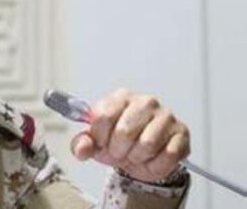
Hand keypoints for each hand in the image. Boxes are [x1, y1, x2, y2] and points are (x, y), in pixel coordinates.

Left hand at [71, 88, 189, 182]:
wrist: (141, 156)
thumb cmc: (117, 142)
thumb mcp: (95, 142)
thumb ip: (82, 144)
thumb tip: (82, 149)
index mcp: (120, 97)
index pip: (102, 116)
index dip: (99, 137)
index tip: (101, 141)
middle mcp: (144, 102)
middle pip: (124, 132)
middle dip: (118, 150)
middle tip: (119, 151)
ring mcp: (165, 116)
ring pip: (146, 145)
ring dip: (136, 158)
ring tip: (135, 154)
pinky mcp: (181, 133)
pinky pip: (167, 156)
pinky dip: (155, 165)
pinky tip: (151, 159)